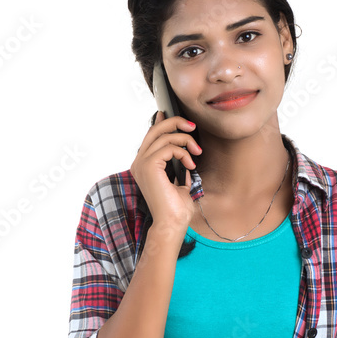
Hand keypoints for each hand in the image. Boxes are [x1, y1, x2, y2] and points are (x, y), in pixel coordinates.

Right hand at [130, 111, 201, 230]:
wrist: (172, 224)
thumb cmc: (176, 208)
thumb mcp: (180, 181)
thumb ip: (178, 166)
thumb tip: (185, 152)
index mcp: (143, 166)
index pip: (151, 137)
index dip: (161, 122)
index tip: (170, 113)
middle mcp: (139, 162)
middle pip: (155, 130)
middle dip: (175, 123)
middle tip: (193, 126)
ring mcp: (142, 164)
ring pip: (164, 136)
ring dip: (186, 141)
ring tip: (197, 153)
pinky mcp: (149, 166)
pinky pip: (169, 147)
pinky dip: (183, 153)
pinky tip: (190, 165)